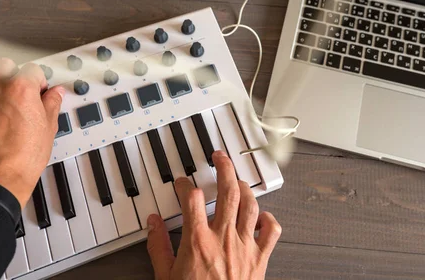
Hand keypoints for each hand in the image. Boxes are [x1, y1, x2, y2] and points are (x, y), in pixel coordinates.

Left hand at [0, 58, 64, 205]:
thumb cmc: (22, 159)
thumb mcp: (48, 129)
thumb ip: (51, 105)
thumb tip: (55, 94)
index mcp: (21, 89)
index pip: (32, 70)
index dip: (38, 82)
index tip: (38, 92)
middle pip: (4, 66)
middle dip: (12, 76)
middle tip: (16, 93)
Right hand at [147, 151, 281, 279]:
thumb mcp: (166, 276)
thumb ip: (158, 246)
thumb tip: (153, 223)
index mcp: (198, 240)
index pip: (192, 198)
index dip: (185, 184)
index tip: (182, 182)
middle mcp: (224, 237)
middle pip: (227, 191)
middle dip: (224, 168)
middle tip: (219, 157)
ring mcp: (245, 246)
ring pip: (250, 205)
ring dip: (245, 187)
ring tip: (238, 179)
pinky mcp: (261, 258)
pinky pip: (272, 231)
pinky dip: (269, 219)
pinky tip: (262, 215)